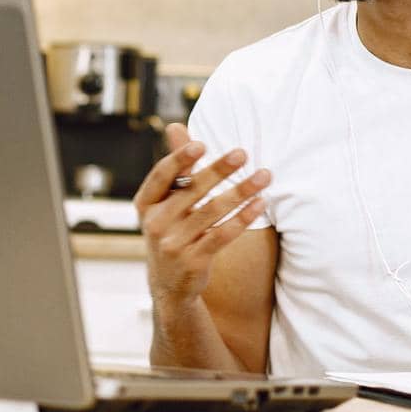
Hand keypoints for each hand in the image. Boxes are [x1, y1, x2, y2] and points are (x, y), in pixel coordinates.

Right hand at [134, 122, 270, 312]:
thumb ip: (176, 167)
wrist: (169, 284)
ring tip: (264, 176)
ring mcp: (173, 244)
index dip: (179, 159)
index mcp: (146, 204)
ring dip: (241, 191)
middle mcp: (155, 223)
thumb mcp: (165, 203)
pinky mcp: (194, 261)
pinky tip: (260, 203)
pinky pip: (223, 234)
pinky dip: (243, 218)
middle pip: (192, 191)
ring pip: (213, 211)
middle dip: (219, 170)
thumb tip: (176, 126)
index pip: (161, 176)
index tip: (201, 144)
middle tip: (243, 153)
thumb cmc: (171, 230)